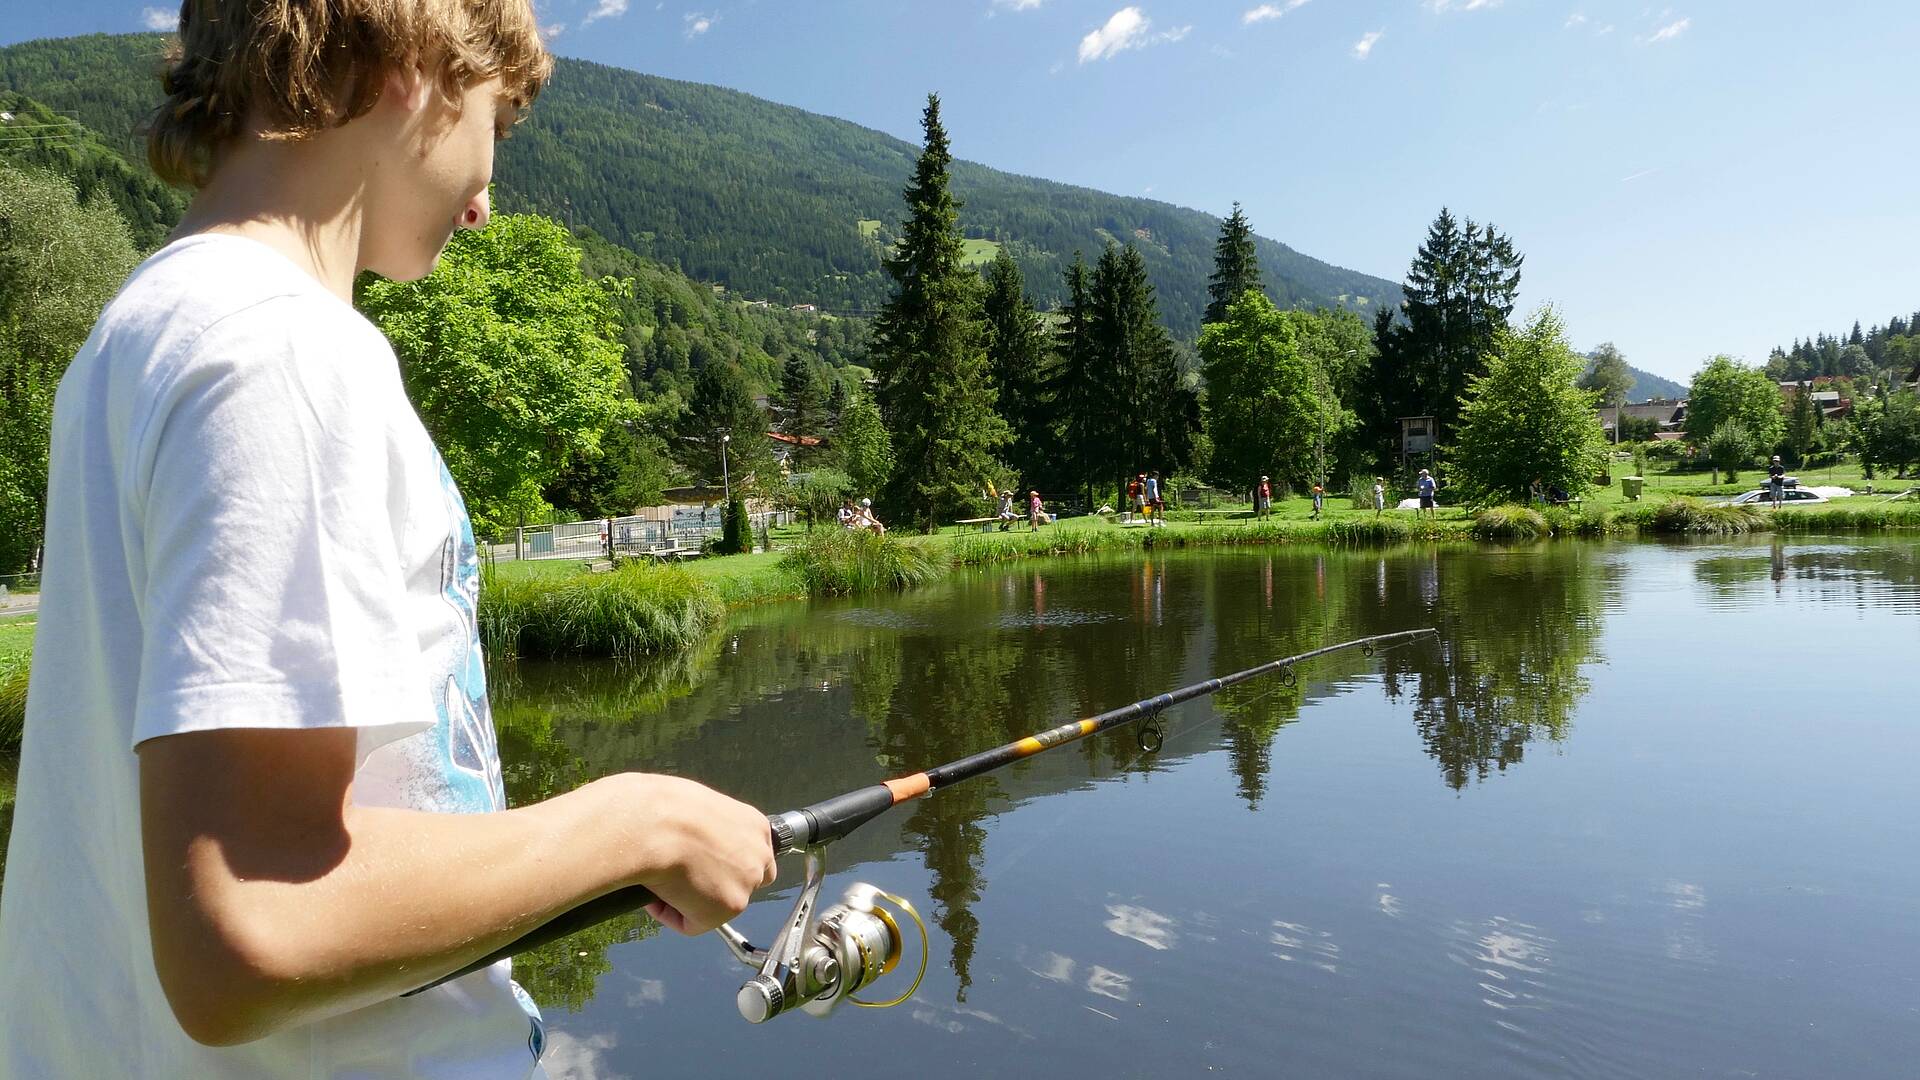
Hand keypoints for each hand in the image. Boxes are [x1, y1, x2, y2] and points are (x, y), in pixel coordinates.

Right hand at [601, 774, 777, 935]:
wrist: (654, 825)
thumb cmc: (662, 808)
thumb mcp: (697, 807)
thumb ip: (707, 828)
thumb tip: (688, 840)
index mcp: (755, 826)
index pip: (751, 854)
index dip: (723, 862)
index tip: (698, 862)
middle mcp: (759, 856)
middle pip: (744, 882)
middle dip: (715, 884)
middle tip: (682, 878)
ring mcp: (747, 884)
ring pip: (716, 905)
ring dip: (691, 899)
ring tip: (662, 883)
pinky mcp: (727, 908)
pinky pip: (692, 923)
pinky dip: (670, 913)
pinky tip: (655, 894)